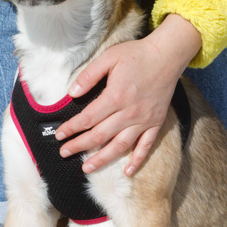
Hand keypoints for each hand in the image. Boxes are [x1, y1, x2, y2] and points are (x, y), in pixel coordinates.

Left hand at [55, 14, 201, 175]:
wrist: (167, 55)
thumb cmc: (136, 54)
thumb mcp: (108, 58)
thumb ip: (88, 76)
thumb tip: (71, 93)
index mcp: (115, 96)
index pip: (88, 119)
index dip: (71, 129)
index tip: (59, 135)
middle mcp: (129, 113)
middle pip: (99, 136)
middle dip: (79, 146)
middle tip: (64, 153)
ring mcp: (144, 120)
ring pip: (120, 146)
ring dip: (102, 159)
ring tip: (87, 168)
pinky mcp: (156, 123)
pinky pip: (146, 146)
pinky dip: (137, 160)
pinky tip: (127, 172)